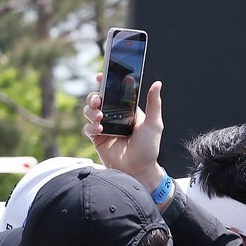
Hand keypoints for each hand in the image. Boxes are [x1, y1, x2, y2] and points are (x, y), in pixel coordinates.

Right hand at [82, 78, 166, 192]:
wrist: (138, 170)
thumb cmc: (149, 148)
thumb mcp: (154, 123)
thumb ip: (154, 103)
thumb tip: (157, 83)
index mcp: (127, 110)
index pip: (115, 93)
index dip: (107, 83)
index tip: (101, 76)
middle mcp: (114, 117)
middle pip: (98, 100)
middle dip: (94, 97)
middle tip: (98, 100)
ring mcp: (105, 128)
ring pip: (90, 112)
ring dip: (91, 111)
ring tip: (99, 116)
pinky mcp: (97, 139)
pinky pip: (88, 128)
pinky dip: (91, 127)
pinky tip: (99, 130)